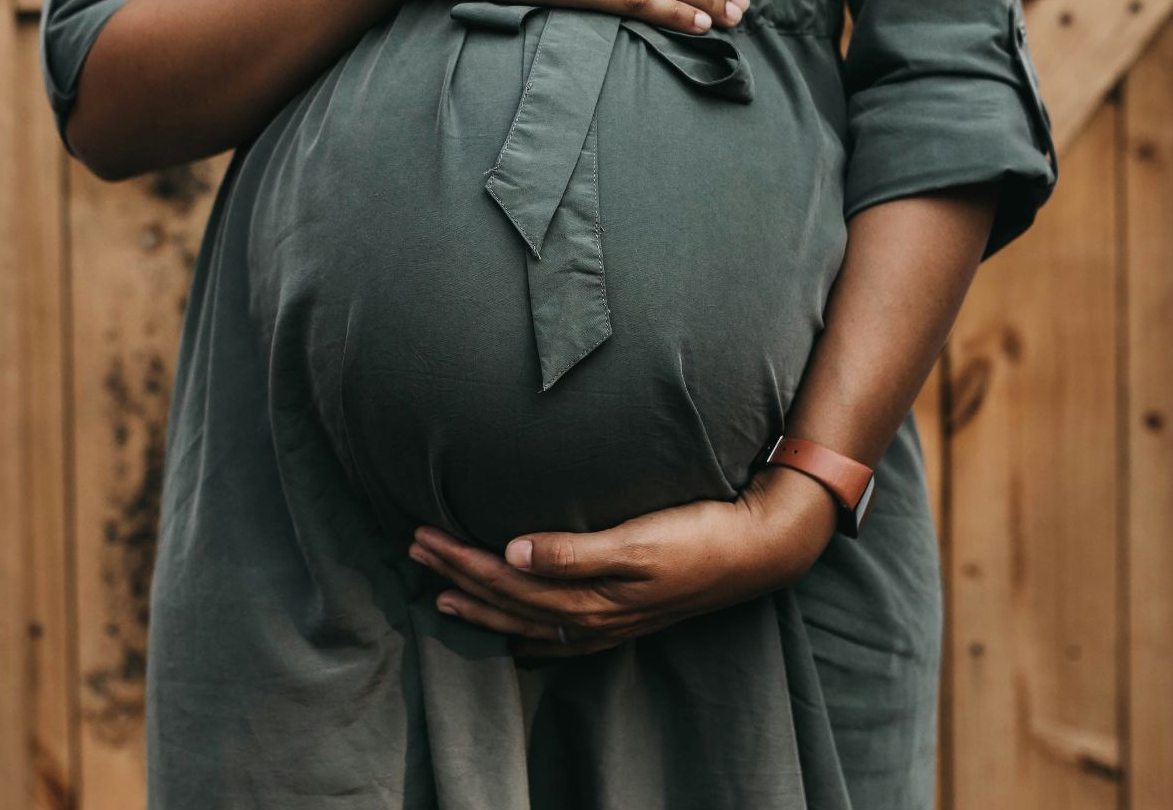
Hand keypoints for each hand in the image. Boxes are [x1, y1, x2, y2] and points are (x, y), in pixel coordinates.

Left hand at [408, 464, 837, 656]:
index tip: (421, 535)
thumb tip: (512, 552)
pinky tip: (515, 638)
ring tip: (441, 592)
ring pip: (527, 621)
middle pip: (507, 601)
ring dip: (482, 605)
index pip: (505, 580)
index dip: (460, 559)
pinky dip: (529, 636)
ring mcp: (610, 623)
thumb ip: (574, 550)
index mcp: (589, 595)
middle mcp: (593, 617)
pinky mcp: (626, 618)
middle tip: (414, 549)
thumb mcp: (638, 539)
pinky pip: (561, 637)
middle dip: (457, 576)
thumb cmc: (699, 535)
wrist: (758, 550)